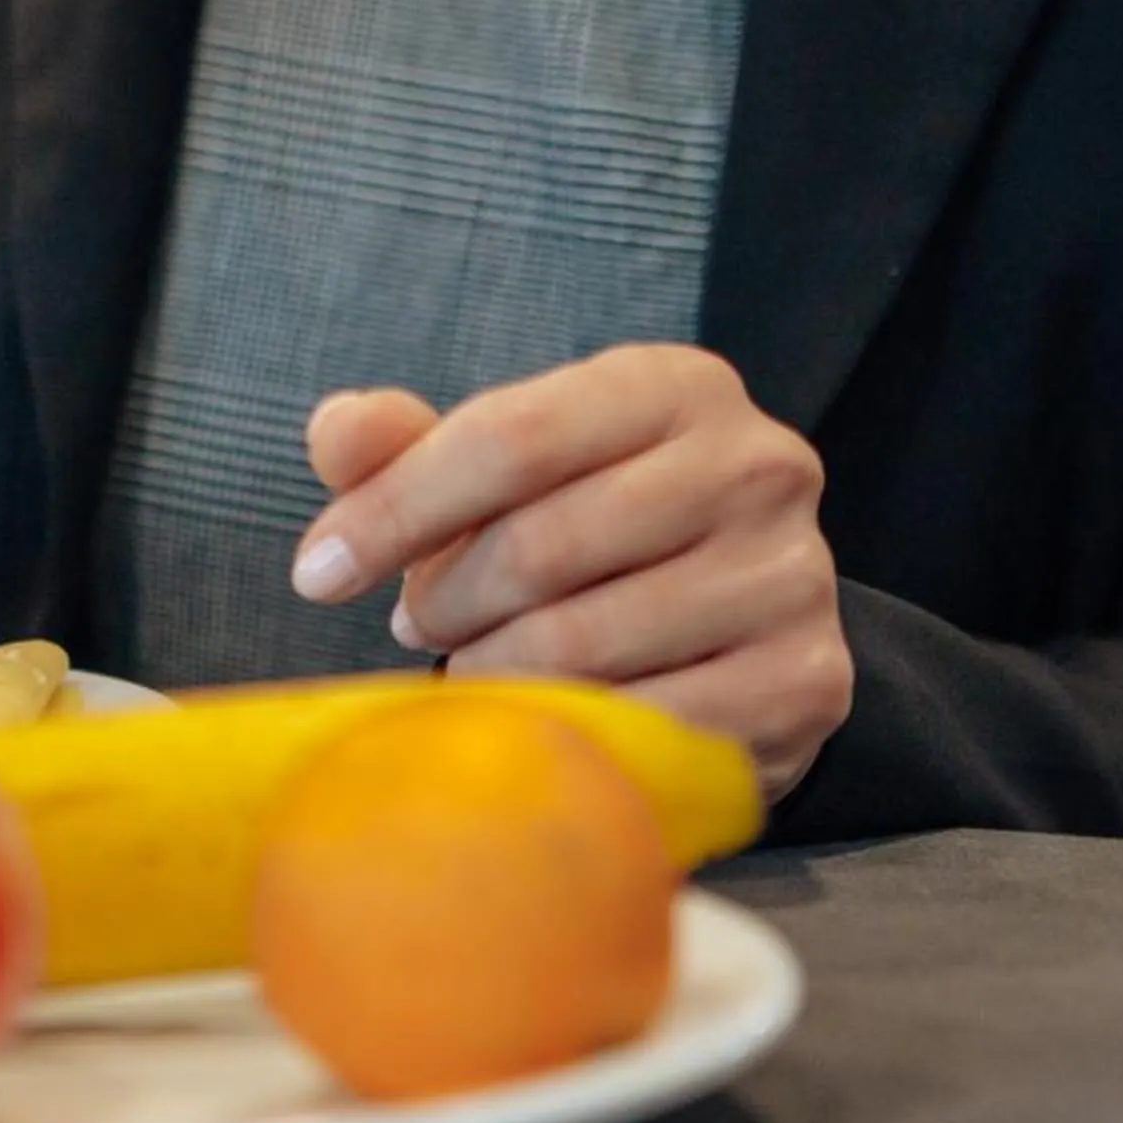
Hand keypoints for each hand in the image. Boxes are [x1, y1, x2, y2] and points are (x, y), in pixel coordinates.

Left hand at [293, 345, 851, 801]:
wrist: (736, 626)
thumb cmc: (591, 529)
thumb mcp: (506, 470)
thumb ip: (409, 446)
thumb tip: (336, 433)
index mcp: (676, 386)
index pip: (508, 436)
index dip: (393, 509)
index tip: (315, 572)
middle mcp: (756, 465)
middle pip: (540, 546)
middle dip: (445, 601)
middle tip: (417, 626)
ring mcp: (792, 576)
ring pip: (582, 644)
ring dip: (492, 674)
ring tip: (473, 669)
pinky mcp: (806, 682)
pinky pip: (643, 727)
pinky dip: (568, 736)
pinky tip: (543, 726)